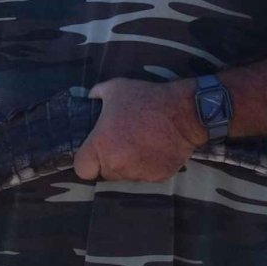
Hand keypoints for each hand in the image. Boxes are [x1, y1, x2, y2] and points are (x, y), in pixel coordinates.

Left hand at [73, 77, 204, 182]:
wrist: (184, 112)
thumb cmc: (146, 99)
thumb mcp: (114, 88)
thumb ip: (96, 95)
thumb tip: (89, 98)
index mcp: (101, 145)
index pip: (82, 169)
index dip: (86, 162)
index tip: (94, 153)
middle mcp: (117, 164)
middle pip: (105, 173)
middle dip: (109, 162)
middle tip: (120, 144)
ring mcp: (138, 173)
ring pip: (125, 176)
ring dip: (128, 165)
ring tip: (138, 144)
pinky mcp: (158, 177)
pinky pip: (145, 176)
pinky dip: (147, 167)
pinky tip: (154, 149)